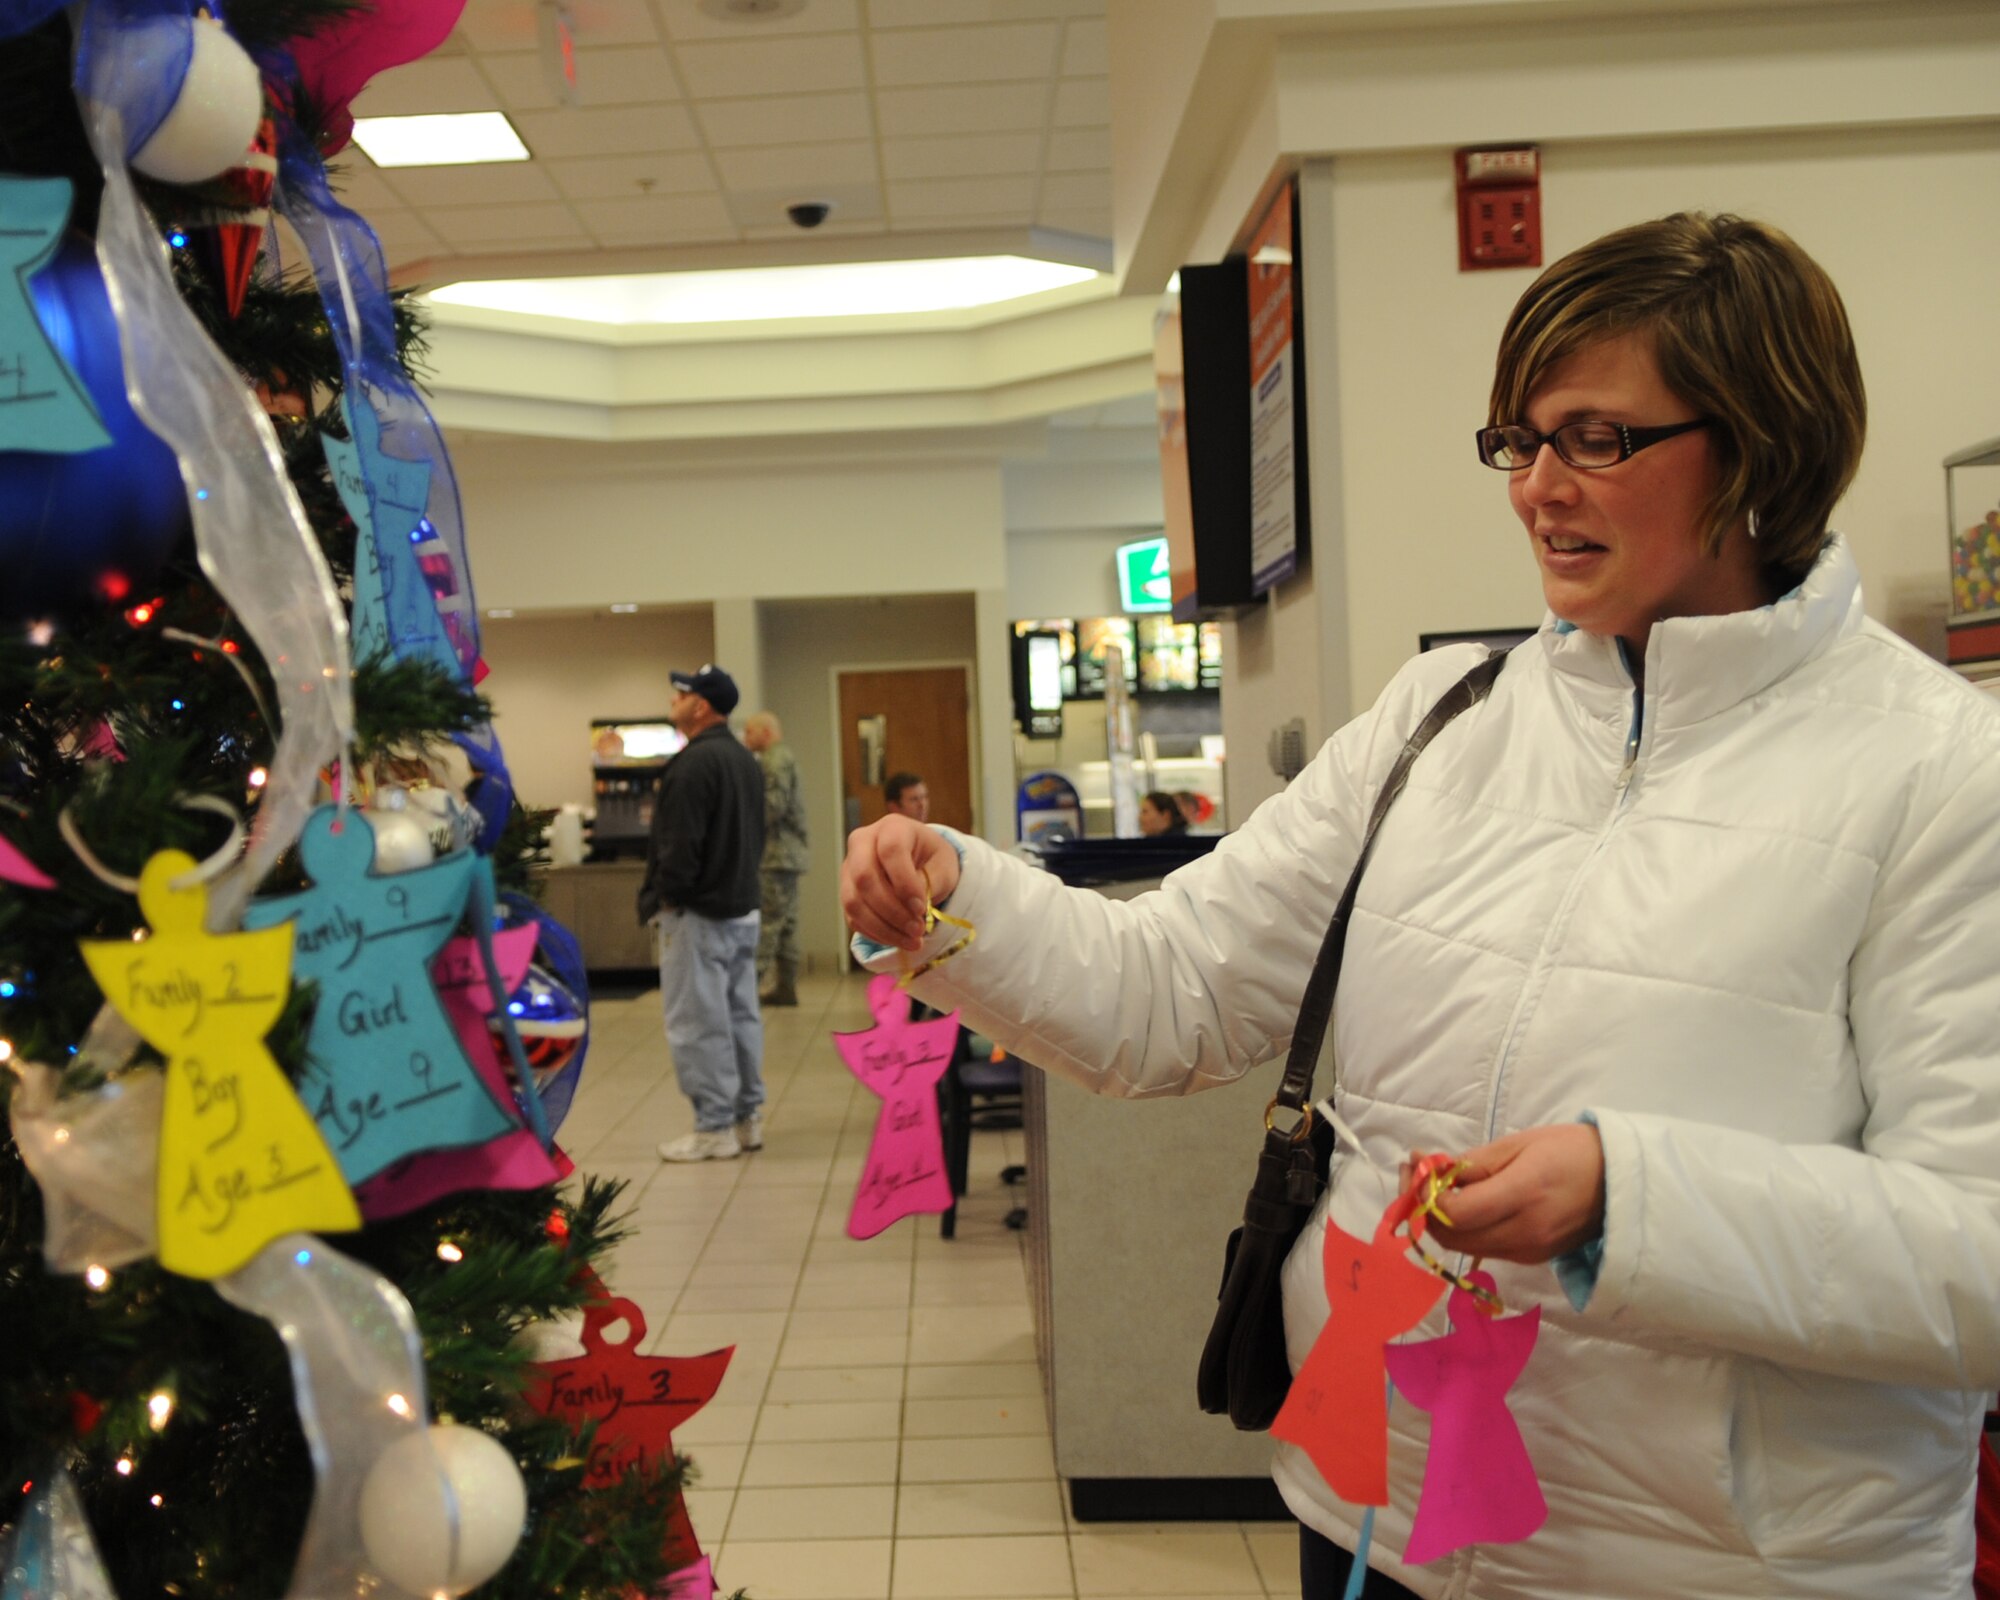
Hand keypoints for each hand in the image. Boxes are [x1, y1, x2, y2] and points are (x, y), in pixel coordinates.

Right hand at [840, 815, 959, 951]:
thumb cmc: (933, 860)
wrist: (920, 863)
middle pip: (864, 877)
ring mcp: (849, 868)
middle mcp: (863, 843)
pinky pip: (853, 918)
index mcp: (892, 827)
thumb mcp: (944, 866)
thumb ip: (930, 881)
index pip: (890, 851)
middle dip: (892, 910)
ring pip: (854, 902)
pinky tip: (899, 939)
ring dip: (883, 928)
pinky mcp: (847, 892)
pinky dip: (877, 934)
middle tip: (918, 929)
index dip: (904, 882)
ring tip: (912, 940)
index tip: (922, 907)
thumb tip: (911, 904)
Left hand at [1406, 1124, 1605, 1265]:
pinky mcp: (1532, 1258)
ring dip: (1441, 1220)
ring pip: (1464, 1247)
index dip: (1425, 1193)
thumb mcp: (1519, 1144)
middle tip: (1415, 1172)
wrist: (1621, 1183)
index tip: (1415, 1164)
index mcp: (1524, 1195)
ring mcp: (1529, 1251)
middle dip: (1424, 1208)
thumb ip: (1472, 1163)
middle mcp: (1524, 1233)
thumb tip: (1428, 1171)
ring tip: (1436, 1185)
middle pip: (1452, 1237)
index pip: (1455, 1213)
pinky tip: (1464, 1202)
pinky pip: (1485, 1248)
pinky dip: (1465, 1229)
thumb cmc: (1571, 1151)